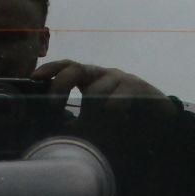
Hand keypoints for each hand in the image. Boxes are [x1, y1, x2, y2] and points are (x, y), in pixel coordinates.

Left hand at [31, 60, 177, 120]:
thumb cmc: (124, 125)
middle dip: (60, 86)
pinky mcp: (137, 87)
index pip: (66, 67)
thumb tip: (53, 128)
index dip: (49, 69)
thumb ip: (76, 125)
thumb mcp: (95, 126)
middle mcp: (103, 75)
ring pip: (96, 90)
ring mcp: (121, 78)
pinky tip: (118, 119)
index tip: (33, 79)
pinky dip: (113, 110)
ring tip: (100, 126)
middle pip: (75, 69)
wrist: (161, 127)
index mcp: (91, 80)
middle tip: (53, 106)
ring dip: (93, 111)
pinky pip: (118, 97)